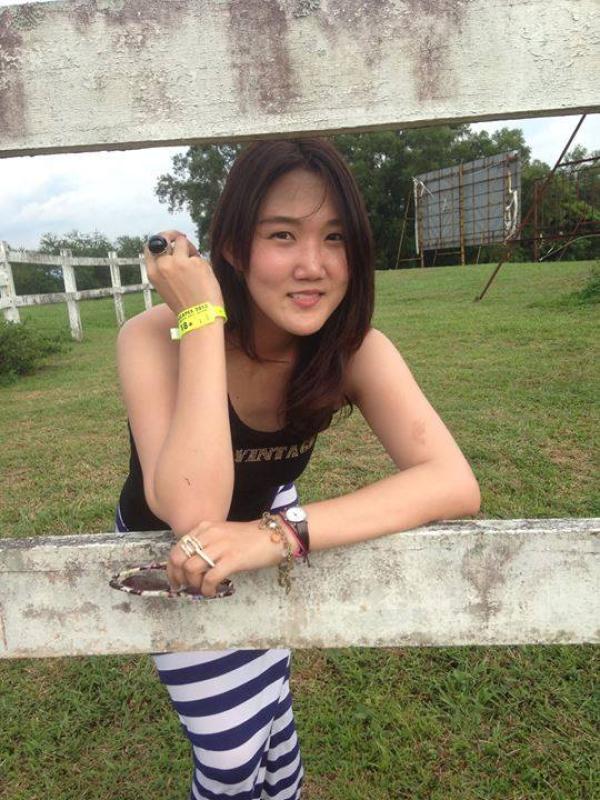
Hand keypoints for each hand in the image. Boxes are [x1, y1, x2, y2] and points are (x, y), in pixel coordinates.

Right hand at [144, 229, 223, 313]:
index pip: (150, 246)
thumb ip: (165, 269)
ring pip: (184, 241)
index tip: (168, 240)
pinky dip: (202, 264)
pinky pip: (199, 255)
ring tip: (196, 265)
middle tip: (183, 238)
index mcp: (153, 273)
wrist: (199, 317)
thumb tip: (172, 249)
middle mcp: (163, 265)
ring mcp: (179, 262)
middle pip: (166, 239)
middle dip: (175, 237)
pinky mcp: (196, 262)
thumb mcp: (166, 287)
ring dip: (191, 249)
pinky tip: (204, 278)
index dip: (160, 240)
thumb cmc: (185, 305)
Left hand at [166, 519, 291, 596]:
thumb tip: (190, 567)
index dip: (172, 568)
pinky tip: (212, 592)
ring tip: (202, 588)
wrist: (274, 535)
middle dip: (178, 577)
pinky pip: (210, 578)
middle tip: (185, 587)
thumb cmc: (248, 539)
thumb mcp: (222, 535)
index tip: (175, 580)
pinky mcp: (233, 559)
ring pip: (191, 568)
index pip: (177, 548)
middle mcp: (209, 535)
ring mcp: (221, 546)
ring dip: (193, 584)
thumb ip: (206, 545)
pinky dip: (207, 589)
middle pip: (179, 558)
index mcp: (204, 528)